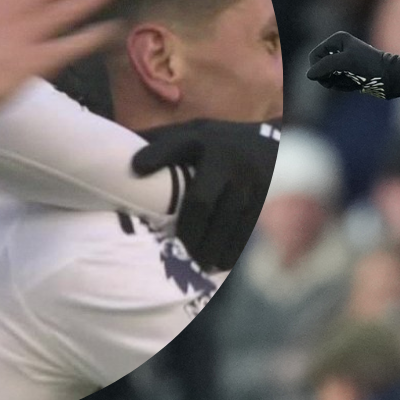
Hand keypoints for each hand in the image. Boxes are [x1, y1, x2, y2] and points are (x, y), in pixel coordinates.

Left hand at [132, 119, 280, 270]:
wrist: (274, 144)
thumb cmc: (222, 144)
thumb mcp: (196, 134)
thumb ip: (164, 144)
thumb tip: (125, 159)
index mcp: (205, 140)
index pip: (176, 146)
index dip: (157, 155)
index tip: (137, 168)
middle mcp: (227, 159)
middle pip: (202, 201)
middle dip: (189, 231)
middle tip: (179, 253)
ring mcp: (250, 179)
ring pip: (227, 219)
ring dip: (212, 246)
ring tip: (200, 265)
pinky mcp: (267, 197)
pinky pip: (248, 227)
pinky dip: (235, 248)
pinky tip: (222, 262)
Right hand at [306, 31, 399, 98]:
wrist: (390, 77)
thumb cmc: (369, 66)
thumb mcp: (344, 62)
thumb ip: (323, 66)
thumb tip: (309, 75)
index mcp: (337, 39)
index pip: (314, 56)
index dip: (318, 69)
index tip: (330, 76)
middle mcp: (339, 48)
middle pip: (319, 67)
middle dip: (328, 77)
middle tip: (341, 80)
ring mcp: (344, 61)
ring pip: (327, 77)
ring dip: (337, 83)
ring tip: (352, 81)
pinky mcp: (349, 73)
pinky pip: (337, 82)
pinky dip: (343, 86)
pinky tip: (355, 85)